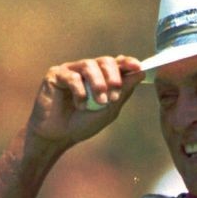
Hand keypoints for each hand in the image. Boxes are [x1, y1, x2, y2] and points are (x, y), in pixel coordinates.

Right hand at [26, 55, 144, 147]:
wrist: (59, 136)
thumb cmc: (83, 123)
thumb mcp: (109, 110)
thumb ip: (123, 91)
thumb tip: (140, 72)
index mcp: (102, 76)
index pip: (117, 63)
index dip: (128, 62)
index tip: (138, 67)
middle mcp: (87, 70)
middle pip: (105, 61)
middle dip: (113, 77)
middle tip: (114, 94)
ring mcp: (71, 70)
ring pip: (89, 65)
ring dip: (98, 84)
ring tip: (100, 102)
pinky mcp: (55, 74)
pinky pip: (72, 76)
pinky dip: (80, 91)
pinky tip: (80, 105)